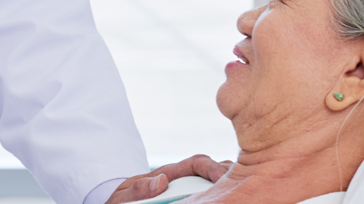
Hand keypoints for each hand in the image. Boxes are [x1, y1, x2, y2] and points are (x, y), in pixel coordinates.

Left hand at [105, 154, 233, 203]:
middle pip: (211, 169)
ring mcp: (186, 189)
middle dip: (228, 174)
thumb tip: (161, 182)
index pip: (196, 163)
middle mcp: (181, 179)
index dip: (212, 168)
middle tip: (240, 185)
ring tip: (242, 193)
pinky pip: (209, 194)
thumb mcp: (124, 197)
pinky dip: (221, 194)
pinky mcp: (189, 198)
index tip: (224, 176)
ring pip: (214, 182)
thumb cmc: (122, 202)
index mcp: (168, 174)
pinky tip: (231, 198)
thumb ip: (139, 190)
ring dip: (228, 183)